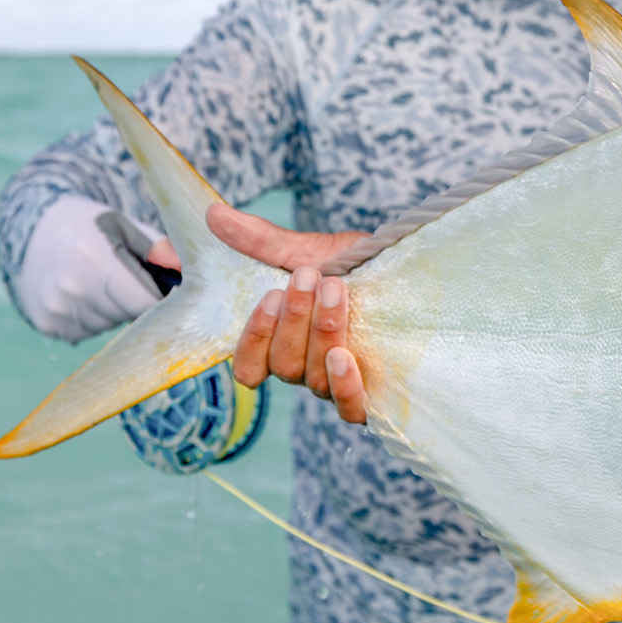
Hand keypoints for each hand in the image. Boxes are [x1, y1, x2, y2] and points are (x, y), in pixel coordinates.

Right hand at [14, 193, 163, 341]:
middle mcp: (71, 288)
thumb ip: (164, 255)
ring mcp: (57, 310)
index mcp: (94, 258)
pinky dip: (99, 317)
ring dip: (119, 311)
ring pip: (113, 325)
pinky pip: (92, 332)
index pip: (145, 301)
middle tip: (134, 280)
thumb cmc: (94, 227)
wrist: (36, 231)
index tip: (175, 294)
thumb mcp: (129, 228)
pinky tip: (88, 294)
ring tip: (106, 283)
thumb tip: (203, 279)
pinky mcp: (49, 325)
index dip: (165, 300)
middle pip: (130, 316)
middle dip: (141, 303)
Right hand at [207, 204, 370, 423]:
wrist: (410, 273)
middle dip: (292, 319)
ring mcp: (337, 384)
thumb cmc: (351, 267)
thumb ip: (257, 241)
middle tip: (306, 276)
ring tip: (335, 288)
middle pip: (283, 364)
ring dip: (321, 331)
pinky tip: (344, 357)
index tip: (269, 295)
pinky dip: (344, 386)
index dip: (253, 339)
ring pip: (314, 377)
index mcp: (280, 344)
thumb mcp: (305, 250)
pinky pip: (350, 409)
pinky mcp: (372, 395)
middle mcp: (304, 370)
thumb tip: (211, 213)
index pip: (248, 366)